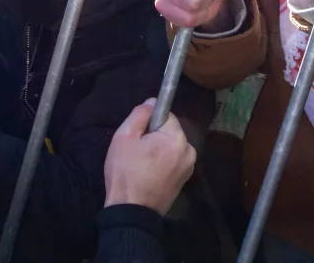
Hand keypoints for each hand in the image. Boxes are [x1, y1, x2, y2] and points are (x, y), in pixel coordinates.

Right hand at [104, 99, 196, 214]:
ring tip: (141, 164)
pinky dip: (163, 162)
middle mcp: (189, 150)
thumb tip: (152, 101)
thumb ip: (140, 114)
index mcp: (177, 138)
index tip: (138, 136)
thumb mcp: (124, 137)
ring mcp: (189, 166)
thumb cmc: (126, 172)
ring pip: (171, 146)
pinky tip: (149, 173)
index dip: (149, 123)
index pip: (166, 115)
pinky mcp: (185, 179)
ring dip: (159, 150)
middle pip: (170, 131)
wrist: (132, 212)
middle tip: (136, 151)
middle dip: (154, 136)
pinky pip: (173, 160)